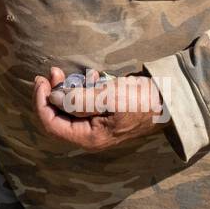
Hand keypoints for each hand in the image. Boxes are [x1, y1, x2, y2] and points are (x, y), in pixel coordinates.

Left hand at [33, 66, 165, 151]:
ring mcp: (96, 124)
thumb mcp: (109, 97)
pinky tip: (90, 77)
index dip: (41, 103)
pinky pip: (82, 102)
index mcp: (89, 137)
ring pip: (68, 108)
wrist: (169, 98)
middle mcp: (90, 134)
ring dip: (63, 89)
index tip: (42, 81)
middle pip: (57, 116)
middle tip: (52, 72)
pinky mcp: (103, 112)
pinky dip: (80, 88)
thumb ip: (79, 100)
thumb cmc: (140, 99)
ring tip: (63, 71)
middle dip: (50, 93)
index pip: (51, 124)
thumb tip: (53, 97)